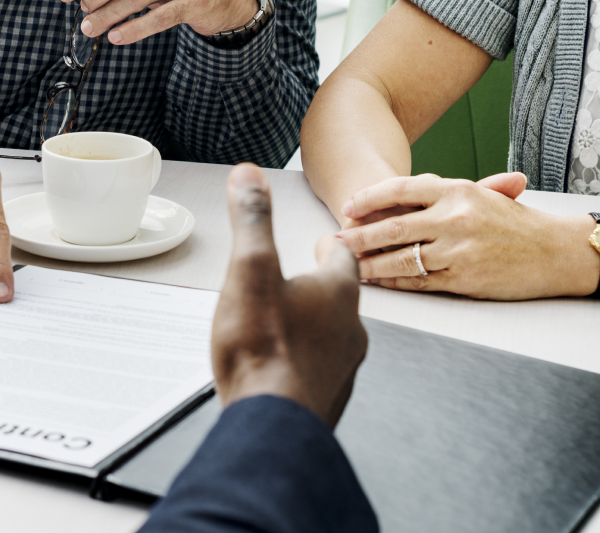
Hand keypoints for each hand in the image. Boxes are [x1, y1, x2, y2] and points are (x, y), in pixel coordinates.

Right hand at [211, 163, 367, 426]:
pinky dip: (305, 360)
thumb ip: (252, 220)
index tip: (322, 240)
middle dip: (322, 285)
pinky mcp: (326, 398)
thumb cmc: (263, 349)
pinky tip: (284, 364)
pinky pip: (320, 370)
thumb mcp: (249, 270)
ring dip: (315, 324)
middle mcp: (349, 330)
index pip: (343, 256)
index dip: (330, 244)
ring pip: (333, 336)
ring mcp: (342, 368)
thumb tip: (249, 175)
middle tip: (305, 276)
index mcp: (336, 293)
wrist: (271, 424)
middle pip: (341, 297)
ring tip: (290, 319)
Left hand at [336, 173, 594, 299]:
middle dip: (358, 236)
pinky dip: (395, 282)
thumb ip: (442, 196)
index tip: (348, 207)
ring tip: (347, 265)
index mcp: (458, 190)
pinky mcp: (464, 278)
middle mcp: (455, 218)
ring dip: (370, 264)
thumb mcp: (483, 197)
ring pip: (401, 258)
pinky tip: (379, 282)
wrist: (557, 251)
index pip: (401, 189)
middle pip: (392, 227)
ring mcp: (458, 250)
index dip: (369, 199)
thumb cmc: (519, 223)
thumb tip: (397, 200)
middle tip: (334, 241)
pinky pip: (419, 281)